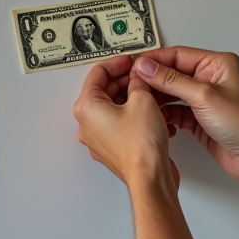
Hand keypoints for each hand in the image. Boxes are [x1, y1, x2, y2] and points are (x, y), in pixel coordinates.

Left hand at [73, 55, 179, 189]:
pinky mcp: (111, 148)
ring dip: (131, 97)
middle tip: (142, 75)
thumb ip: (137, 82)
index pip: (97, 73)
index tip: (130, 61)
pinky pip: (119, 124)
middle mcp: (87, 124)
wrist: (149, 178)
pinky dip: (132, 114)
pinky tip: (151, 112)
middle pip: (103, 91)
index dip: (117, 63)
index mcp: (87, 108)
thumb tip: (136, 77)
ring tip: (150, 93)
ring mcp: (98, 139)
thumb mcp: (143, 99)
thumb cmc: (141, 146)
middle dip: (124, 80)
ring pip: (112, 108)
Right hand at [131, 47, 238, 183]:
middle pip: (172, 74)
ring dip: (156, 98)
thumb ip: (172, 80)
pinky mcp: (200, 119)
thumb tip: (148, 67)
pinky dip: (164, 115)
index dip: (154, 60)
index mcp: (217, 65)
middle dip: (152, 80)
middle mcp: (210, 80)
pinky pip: (175, 112)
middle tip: (132, 85)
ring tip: (139, 102)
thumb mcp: (204, 95)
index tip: (135, 65)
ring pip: (172, 94)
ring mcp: (204, 100)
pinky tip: (155, 118)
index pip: (178, 55)